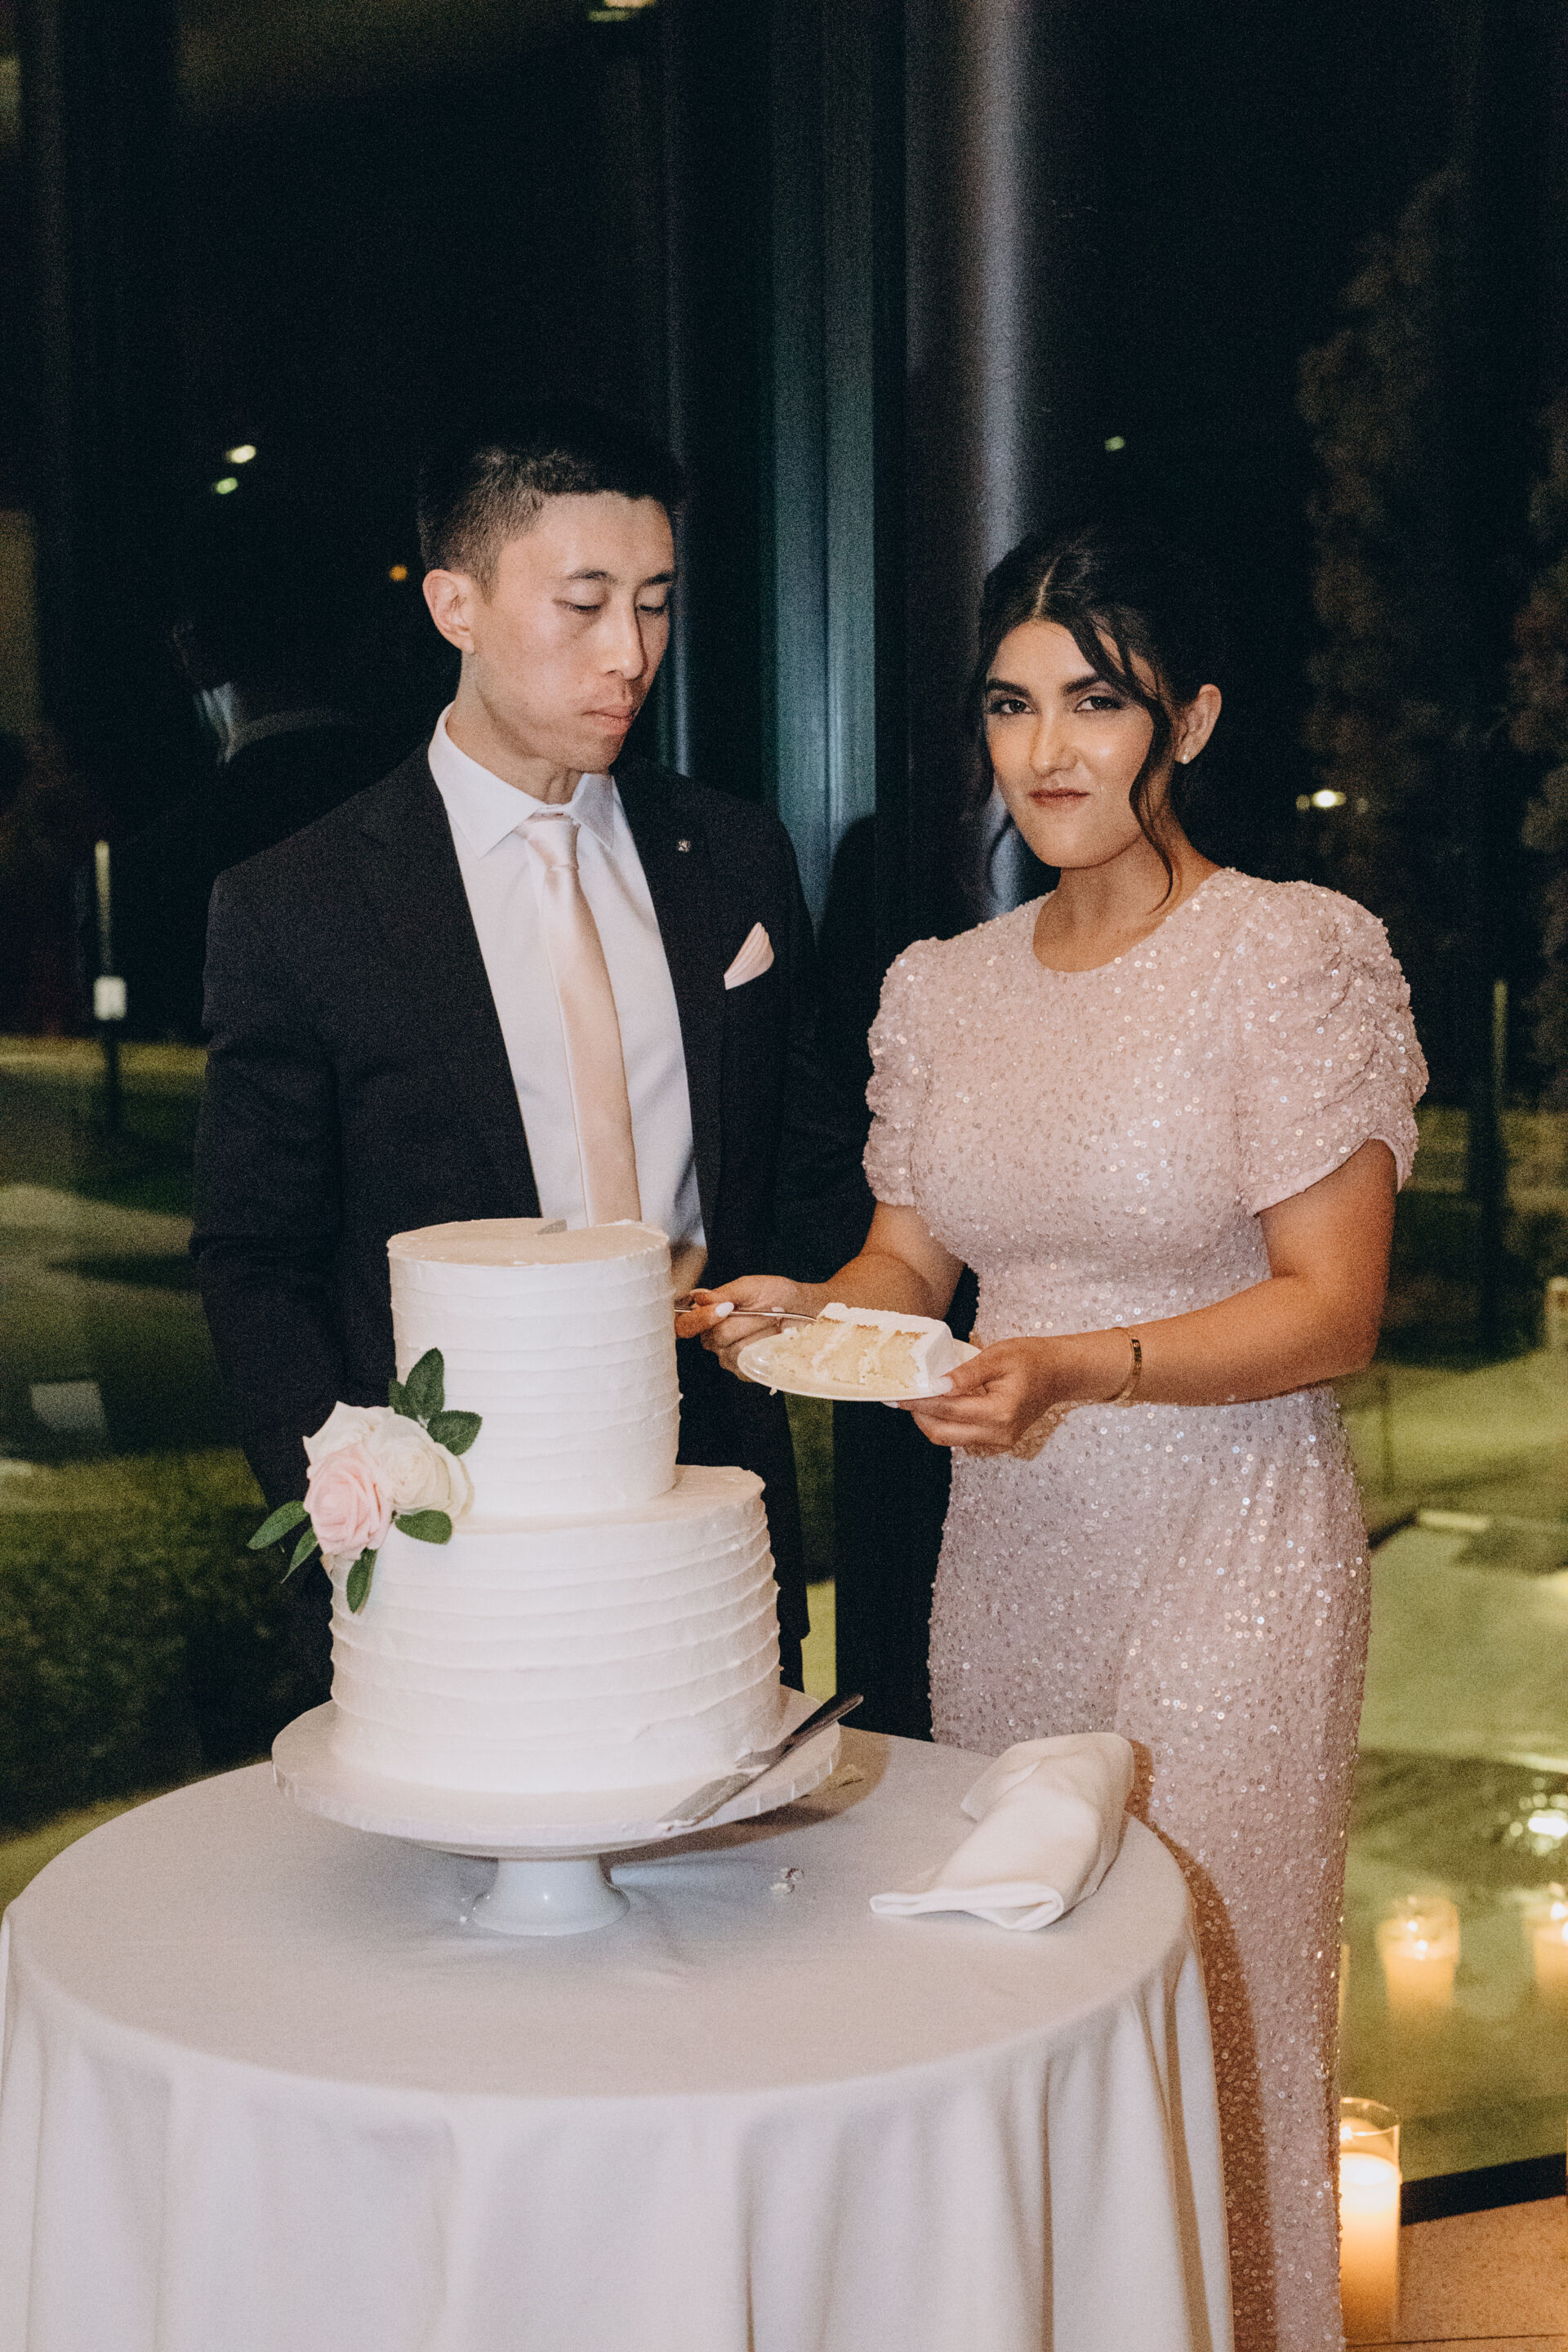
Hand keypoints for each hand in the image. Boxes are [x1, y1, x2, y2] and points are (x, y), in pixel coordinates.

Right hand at [675, 1277, 820, 1378]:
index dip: (700, 1319)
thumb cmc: (778, 1295)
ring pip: (735, 1350)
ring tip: (772, 1323)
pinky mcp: (745, 1371)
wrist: (806, 1309)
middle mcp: (713, 1340)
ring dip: (760, 1333)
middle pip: (716, 1337)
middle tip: (763, 1310)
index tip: (727, 1307)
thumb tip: (697, 1298)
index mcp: (707, 1316)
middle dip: (745, 1321)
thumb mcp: (750, 1286)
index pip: (685, 1326)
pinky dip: (766, 1347)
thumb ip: (722, 1292)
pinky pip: (748, 1363)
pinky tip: (774, 1338)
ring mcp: (729, 1358)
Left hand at [902, 1338, 1073, 1455]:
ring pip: (951, 1439)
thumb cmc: (1032, 1359)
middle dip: (919, 1416)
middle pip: (943, 1434)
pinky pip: (963, 1436)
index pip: (948, 1410)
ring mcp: (1000, 1441)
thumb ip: (966, 1373)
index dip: (920, 1402)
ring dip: (931, 1421)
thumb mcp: (998, 1356)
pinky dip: (947, 1423)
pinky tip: (940, 1404)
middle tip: (904, 1397)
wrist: (1061, 1373)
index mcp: (1000, 1412)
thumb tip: (936, 1384)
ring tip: (919, 1399)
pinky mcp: (999, 1440)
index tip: (898, 1394)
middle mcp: (999, 1433)